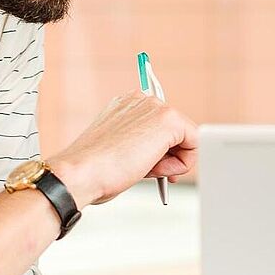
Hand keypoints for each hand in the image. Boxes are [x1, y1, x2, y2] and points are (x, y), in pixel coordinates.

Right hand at [48, 91, 197, 207]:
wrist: (80, 174)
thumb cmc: (93, 170)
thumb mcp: (120, 150)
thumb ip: (141, 145)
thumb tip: (165, 155)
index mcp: (126, 105)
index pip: (159, 128)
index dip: (161, 151)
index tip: (152, 166)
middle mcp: (140, 100)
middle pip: (176, 132)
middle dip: (168, 157)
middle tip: (148, 171)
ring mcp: (154, 106)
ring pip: (186, 138)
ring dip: (171, 162)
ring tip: (143, 168)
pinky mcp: (168, 119)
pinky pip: (195, 144)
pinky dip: (181, 164)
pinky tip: (154, 168)